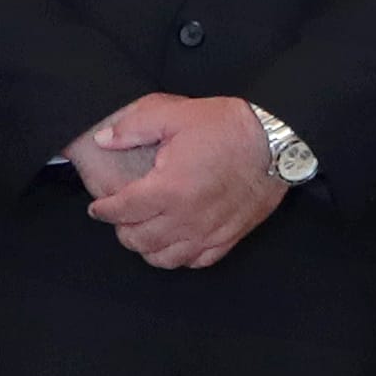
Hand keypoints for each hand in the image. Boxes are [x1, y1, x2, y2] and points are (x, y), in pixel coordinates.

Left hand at [75, 94, 287, 269]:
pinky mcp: (229, 237)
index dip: (104, 210)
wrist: (276, 141)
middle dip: (122, 230)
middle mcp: (186, 217)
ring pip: (165, 258)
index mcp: (168, 188)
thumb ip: (133, 127)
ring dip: (147, 248)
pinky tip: (176, 242)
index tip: (99, 207)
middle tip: (120, 217)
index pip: (122, 210)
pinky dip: (180, 257)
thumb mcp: (174, 114)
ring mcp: (208, 232)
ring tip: (144, 232)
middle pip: (139, 239)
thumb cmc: (229, 127)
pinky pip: (197, 261)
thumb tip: (104, 139)